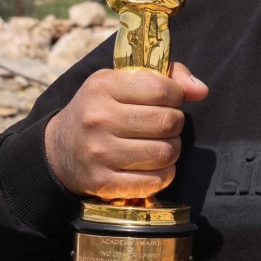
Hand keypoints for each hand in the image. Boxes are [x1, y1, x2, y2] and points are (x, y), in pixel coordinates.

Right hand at [44, 62, 207, 199]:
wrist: (59, 150)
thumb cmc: (101, 110)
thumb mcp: (122, 82)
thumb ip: (166, 77)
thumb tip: (201, 90)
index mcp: (103, 86)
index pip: (161, 89)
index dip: (176, 95)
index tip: (170, 100)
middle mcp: (98, 119)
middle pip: (167, 122)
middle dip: (176, 123)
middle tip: (166, 125)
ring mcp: (99, 153)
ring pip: (165, 153)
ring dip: (172, 149)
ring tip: (161, 144)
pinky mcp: (102, 183)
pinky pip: (154, 181)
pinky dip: (164, 174)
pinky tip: (153, 165)